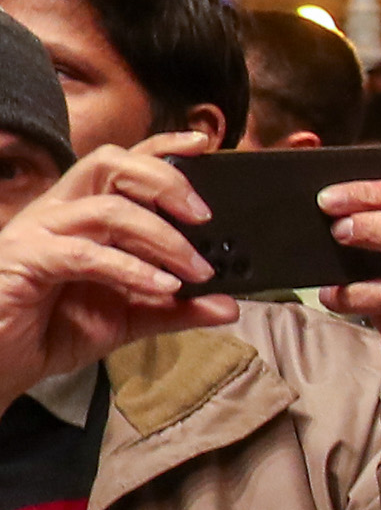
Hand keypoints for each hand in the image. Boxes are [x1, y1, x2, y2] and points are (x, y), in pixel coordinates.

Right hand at [0, 140, 233, 402]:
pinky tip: (163, 286)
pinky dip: (130, 269)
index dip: (161, 146)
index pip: (120, 163)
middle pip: (109, 164)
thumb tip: (229, 305)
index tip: (204, 144)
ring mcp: (37, 233)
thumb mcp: (127, 318)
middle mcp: (57, 212)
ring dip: (162, 237)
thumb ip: (176, 309)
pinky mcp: (24, 259)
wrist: (2, 365)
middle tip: (204, 216)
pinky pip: (84, 254)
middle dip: (164, 181)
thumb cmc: (53, 330)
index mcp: (81, 213)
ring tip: (197, 269)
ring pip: (106, 209)